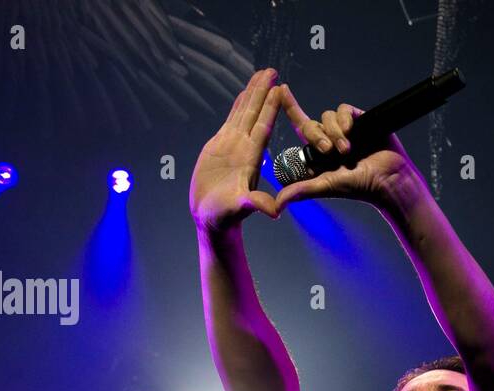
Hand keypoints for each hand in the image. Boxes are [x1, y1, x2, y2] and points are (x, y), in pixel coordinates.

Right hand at [189, 68, 281, 233]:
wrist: (212, 218)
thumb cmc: (226, 215)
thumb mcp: (242, 208)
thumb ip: (257, 205)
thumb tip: (275, 212)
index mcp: (252, 158)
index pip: (263, 126)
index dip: (271, 107)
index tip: (280, 88)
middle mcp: (245, 148)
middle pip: (256, 114)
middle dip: (264, 92)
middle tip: (273, 70)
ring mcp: (234, 145)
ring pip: (244, 113)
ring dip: (253, 94)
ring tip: (261, 74)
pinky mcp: (220, 145)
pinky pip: (231, 121)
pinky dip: (237, 106)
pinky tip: (244, 93)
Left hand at [272, 84, 416, 211]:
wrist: (387, 180)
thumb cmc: (359, 187)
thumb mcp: (325, 186)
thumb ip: (301, 190)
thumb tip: (278, 202)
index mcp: (319, 153)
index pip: (301, 127)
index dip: (290, 108)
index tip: (280, 90)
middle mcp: (330, 139)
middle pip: (312, 124)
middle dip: (317, 136)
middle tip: (328, 151)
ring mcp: (346, 129)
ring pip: (327, 116)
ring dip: (334, 132)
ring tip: (347, 149)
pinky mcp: (361, 120)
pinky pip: (343, 110)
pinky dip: (344, 120)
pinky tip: (351, 130)